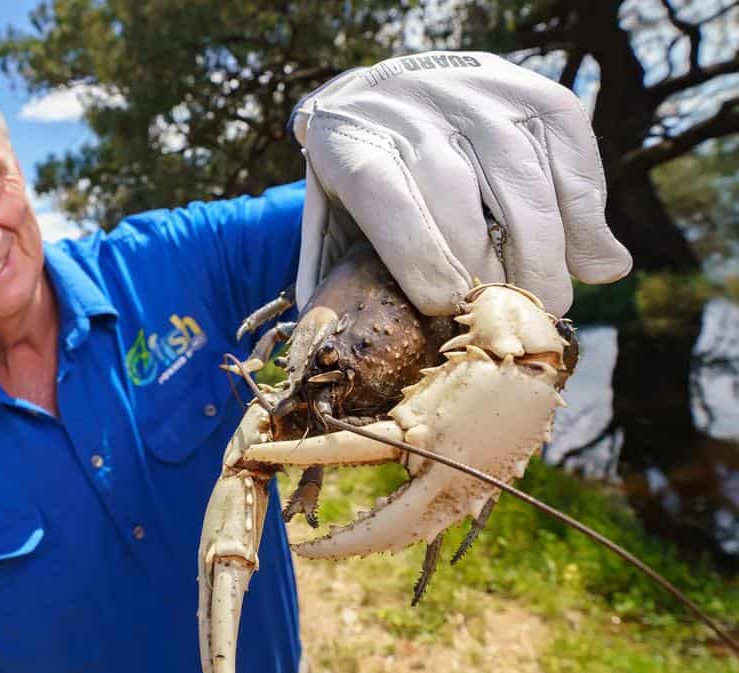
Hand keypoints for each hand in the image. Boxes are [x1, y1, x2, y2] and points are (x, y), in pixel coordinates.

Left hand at [289, 51, 632, 315]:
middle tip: (508, 320)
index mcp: (353, 144)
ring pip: (520, 176)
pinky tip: (589, 258)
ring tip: (547, 302)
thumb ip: (334, 268)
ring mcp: (476, 94)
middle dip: (490, 266)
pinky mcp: (532, 90)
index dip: (417, 253)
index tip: (445, 305)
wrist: (390, 89)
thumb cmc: (363, 172)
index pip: (384, 195)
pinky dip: (586, 212)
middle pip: (457, 192)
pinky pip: (570, 153)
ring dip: (544, 250)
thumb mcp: (331, 212)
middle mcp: (415, 110)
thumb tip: (325, 342)